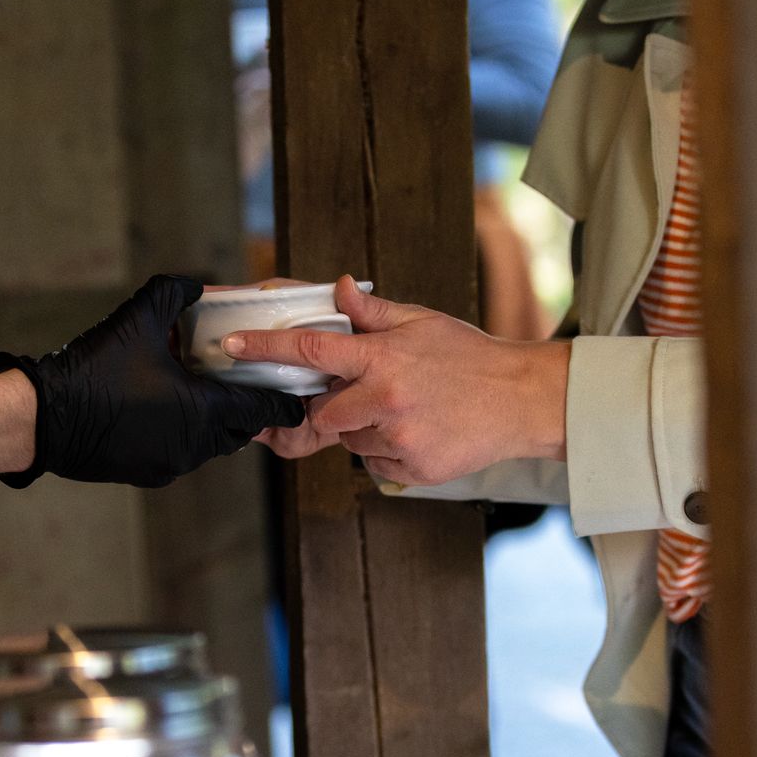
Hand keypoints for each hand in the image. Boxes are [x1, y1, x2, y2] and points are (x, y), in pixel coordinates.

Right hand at [0, 275, 306, 488]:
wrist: (45, 419)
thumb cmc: (94, 370)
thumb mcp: (137, 319)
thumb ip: (174, 294)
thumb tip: (196, 285)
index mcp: (202, 411)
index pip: (262, 410)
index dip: (281, 400)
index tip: (294, 393)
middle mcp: (193, 445)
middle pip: (240, 431)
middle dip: (247, 410)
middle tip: (245, 384)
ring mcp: (170, 464)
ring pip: (210, 445)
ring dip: (214, 423)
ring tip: (204, 393)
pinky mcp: (148, 473)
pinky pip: (181, 454)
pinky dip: (185, 435)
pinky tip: (166, 411)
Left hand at [223, 276, 568, 484]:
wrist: (523, 401)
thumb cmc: (471, 358)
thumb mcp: (422, 322)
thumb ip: (373, 313)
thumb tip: (336, 286)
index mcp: (382, 358)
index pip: (310, 349)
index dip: (266, 347)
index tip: (233, 346)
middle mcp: (385, 400)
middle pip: (321, 414)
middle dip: (332, 408)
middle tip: (367, 395)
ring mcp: (399, 439)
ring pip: (350, 441)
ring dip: (364, 429)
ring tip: (407, 411)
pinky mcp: (411, 470)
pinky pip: (376, 466)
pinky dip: (387, 453)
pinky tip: (419, 432)